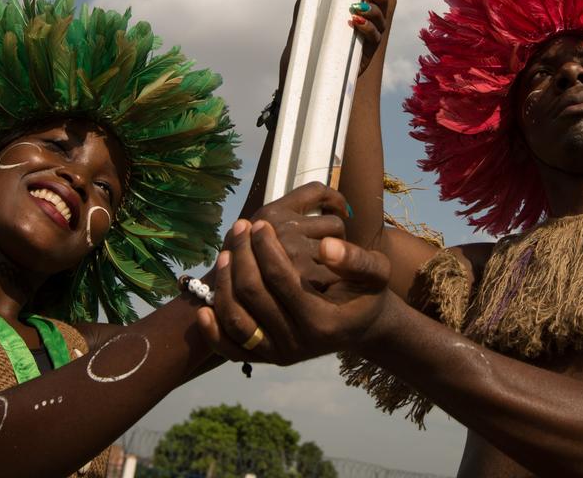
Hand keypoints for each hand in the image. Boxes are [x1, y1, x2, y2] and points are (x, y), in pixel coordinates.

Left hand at [199, 190, 392, 365]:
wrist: (359, 326)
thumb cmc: (367, 293)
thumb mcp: (377, 273)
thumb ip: (357, 259)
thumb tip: (327, 246)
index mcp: (322, 323)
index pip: (282, 279)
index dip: (266, 247)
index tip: (260, 223)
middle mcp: (298, 344)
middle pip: (253, 295)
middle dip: (243, 256)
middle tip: (241, 228)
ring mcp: (279, 354)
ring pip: (237, 318)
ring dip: (226, 282)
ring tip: (227, 251)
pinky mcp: (265, 358)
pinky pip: (231, 348)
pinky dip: (213, 331)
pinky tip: (205, 307)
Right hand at [231, 182, 348, 290]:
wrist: (226, 299)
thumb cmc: (243, 265)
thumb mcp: (254, 232)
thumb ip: (279, 220)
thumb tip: (324, 205)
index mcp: (273, 213)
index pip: (317, 192)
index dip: (335, 199)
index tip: (342, 209)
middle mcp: (284, 228)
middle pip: (334, 224)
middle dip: (336, 235)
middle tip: (329, 249)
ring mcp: (294, 253)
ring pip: (338, 247)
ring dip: (336, 258)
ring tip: (326, 267)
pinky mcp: (303, 278)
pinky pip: (334, 272)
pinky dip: (333, 278)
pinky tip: (327, 283)